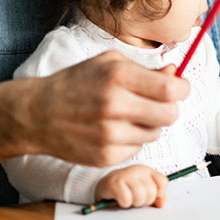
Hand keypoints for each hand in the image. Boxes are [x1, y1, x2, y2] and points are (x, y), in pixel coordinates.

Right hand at [27, 51, 189, 167]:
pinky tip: (114, 129)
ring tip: (129, 114)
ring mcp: (110, 135)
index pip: (170, 90)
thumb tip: (176, 74)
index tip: (179, 88)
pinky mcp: (106, 157)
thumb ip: (145, 70)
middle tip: (156, 102)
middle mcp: (115, 106)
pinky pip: (138, 149)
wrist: (37, 114)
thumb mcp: (109, 63)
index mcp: (118, 77)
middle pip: (169, 115)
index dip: (182, 89)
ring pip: (156, 133)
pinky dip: (132, 139)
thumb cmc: (76, 83)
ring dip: (150, 124)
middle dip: (168, 108)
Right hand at [94, 164, 167, 208]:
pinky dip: (124, 204)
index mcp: (147, 171)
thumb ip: (154, 194)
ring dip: (134, 203)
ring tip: (128, 199)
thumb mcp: (142, 188)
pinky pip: (126, 199)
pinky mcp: (115, 182)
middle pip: (151, 192)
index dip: (160, 195)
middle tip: (136, 200)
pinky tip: (119, 199)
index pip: (162, 182)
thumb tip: (161, 204)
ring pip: (140, 196)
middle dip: (145, 202)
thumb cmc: (125, 188)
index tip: (154, 202)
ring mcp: (126, 175)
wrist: (104, 184)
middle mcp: (138, 170)